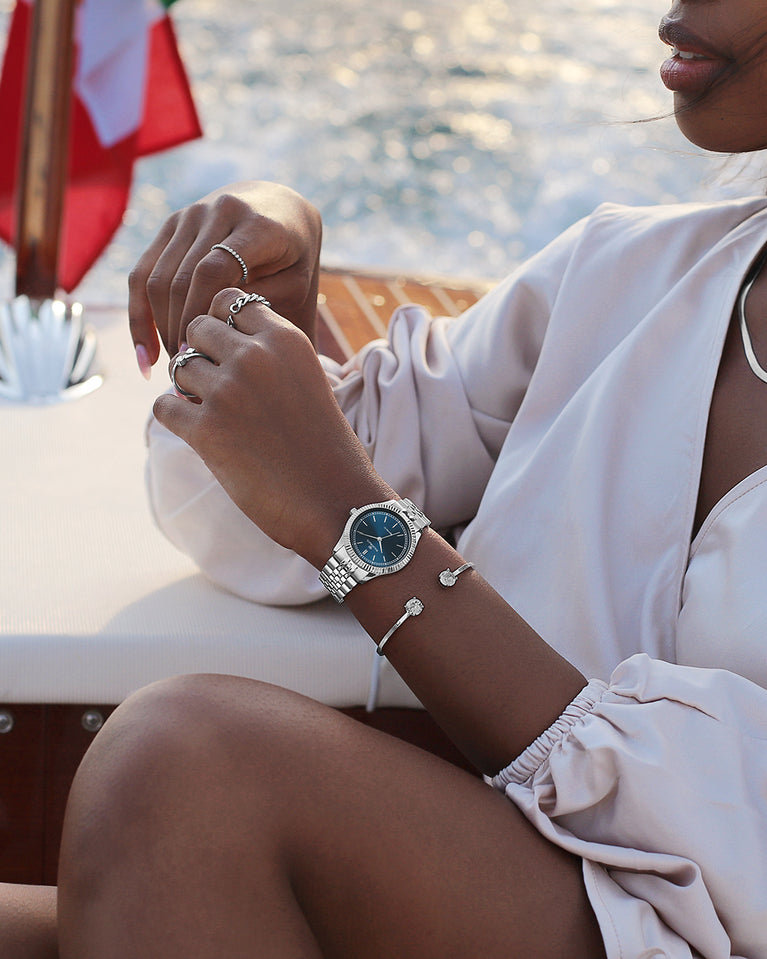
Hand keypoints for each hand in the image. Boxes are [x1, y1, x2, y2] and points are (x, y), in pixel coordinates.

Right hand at [128, 182, 321, 374]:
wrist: (280, 210)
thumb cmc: (293, 260)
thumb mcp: (294, 284)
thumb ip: (262, 305)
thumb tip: (215, 334)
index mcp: (255, 225)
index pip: (214, 269)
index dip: (200, 313)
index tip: (199, 352)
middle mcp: (218, 211)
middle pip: (181, 277)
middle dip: (178, 329)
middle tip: (187, 370)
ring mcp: (189, 214)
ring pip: (156, 277)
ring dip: (159, 327)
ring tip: (175, 365)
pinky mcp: (170, 225)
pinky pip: (142, 272)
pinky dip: (139, 315)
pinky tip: (146, 355)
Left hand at [154, 289, 392, 565]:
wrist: (335, 502)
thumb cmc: (326, 448)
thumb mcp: (307, 381)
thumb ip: (272, 356)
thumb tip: (217, 344)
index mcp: (286, 339)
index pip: (231, 301)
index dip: (222, 325)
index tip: (229, 351)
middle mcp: (256, 356)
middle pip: (198, 327)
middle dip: (201, 353)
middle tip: (214, 384)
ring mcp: (228, 391)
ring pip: (178, 365)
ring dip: (187, 388)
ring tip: (210, 411)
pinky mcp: (206, 429)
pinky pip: (164, 407)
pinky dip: (175, 418)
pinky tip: (198, 433)